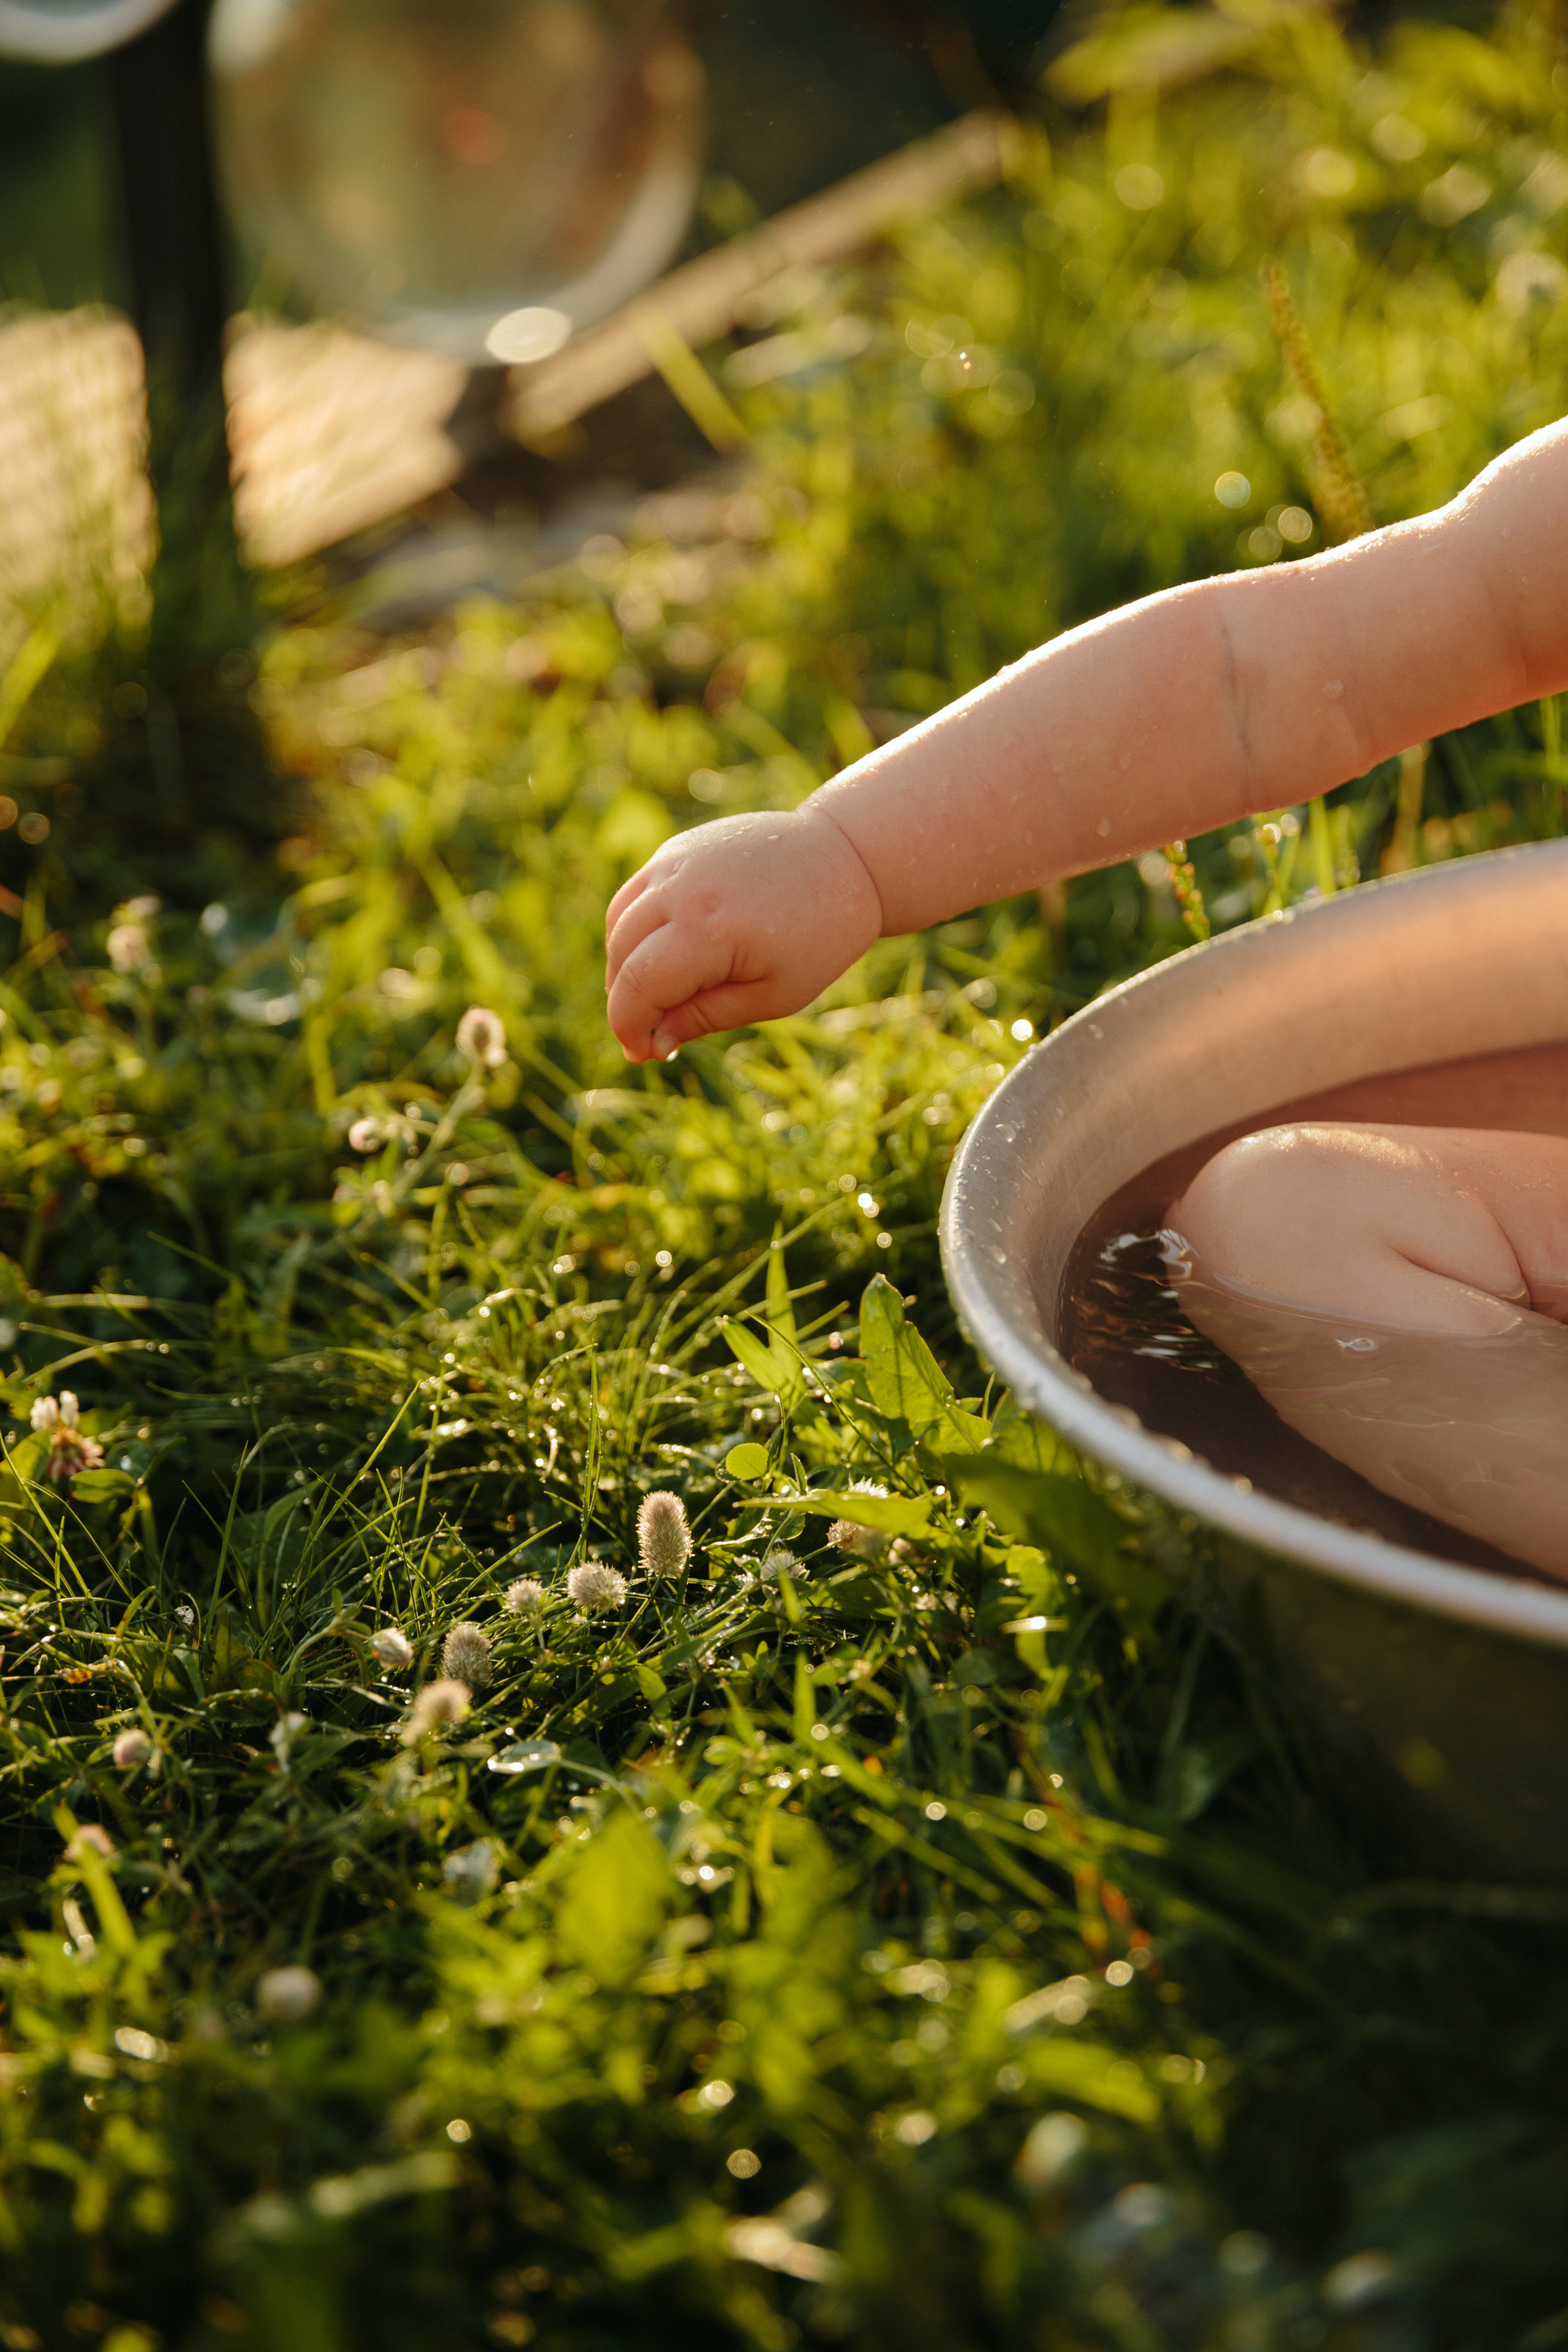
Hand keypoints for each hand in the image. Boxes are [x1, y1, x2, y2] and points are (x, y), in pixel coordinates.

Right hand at [605, 805, 882, 1061]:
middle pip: (621, 955)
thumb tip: (650, 1045)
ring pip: (619, 923)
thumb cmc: (819, 938)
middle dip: (626, 1001)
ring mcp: (676, 861)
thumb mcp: (771, 996)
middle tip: (652, 1034)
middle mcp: (682, 887)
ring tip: (659, 997)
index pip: (638, 987)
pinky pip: (635, 896)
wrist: (845, 860)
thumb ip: (704, 1018)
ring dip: (625, 966)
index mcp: (709, 929)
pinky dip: (635, 930)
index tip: (643, 1054)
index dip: (630, 1027)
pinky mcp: (677, 849)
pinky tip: (665, 956)